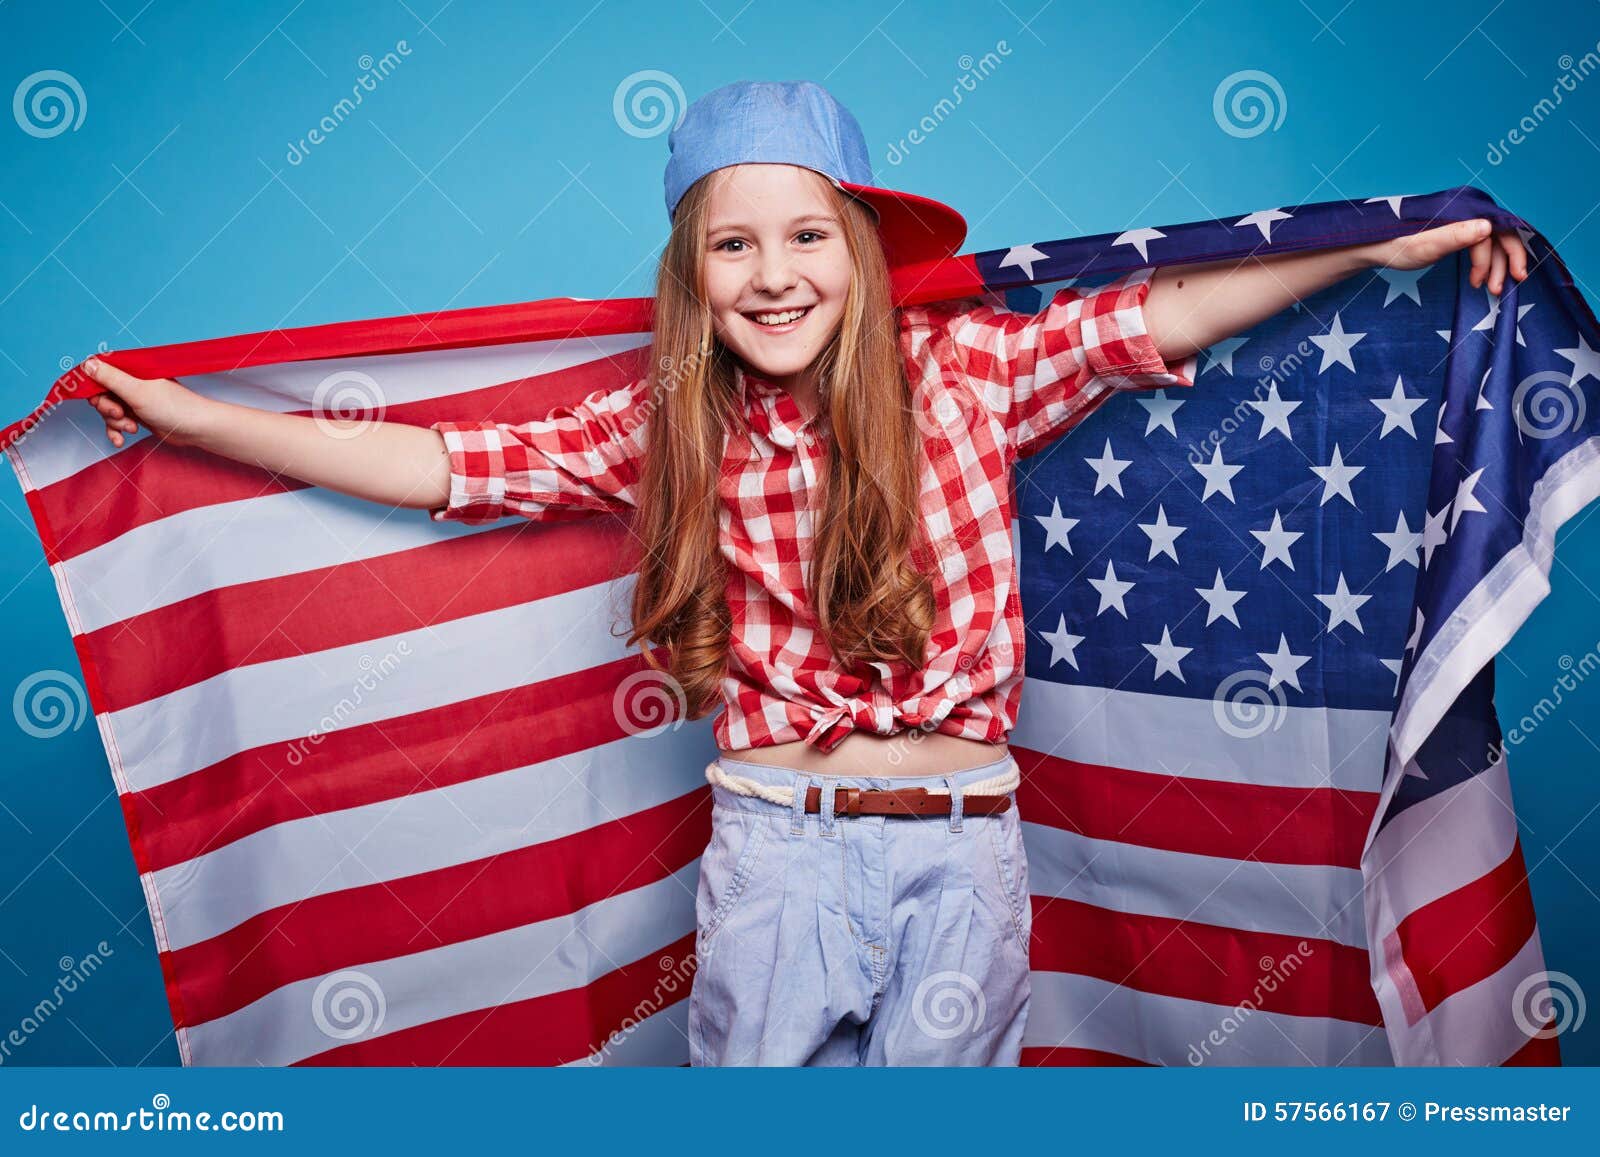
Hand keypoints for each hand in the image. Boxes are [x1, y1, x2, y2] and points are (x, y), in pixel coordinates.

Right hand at [80, 359, 208, 448]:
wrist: (195, 429)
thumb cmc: (172, 407)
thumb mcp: (136, 391)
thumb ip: (110, 378)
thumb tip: (87, 364)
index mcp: (132, 370)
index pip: (100, 372)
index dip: (92, 386)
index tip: (92, 398)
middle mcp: (131, 383)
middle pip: (101, 393)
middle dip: (105, 407)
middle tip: (119, 414)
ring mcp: (134, 400)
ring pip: (108, 410)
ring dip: (114, 422)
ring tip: (130, 427)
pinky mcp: (138, 415)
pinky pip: (117, 422)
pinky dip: (116, 431)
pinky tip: (120, 440)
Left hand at [1370, 217, 1528, 294]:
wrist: (1374, 247)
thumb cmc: (1395, 246)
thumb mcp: (1425, 245)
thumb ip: (1456, 235)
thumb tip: (1488, 226)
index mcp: (1462, 210)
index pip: (1498, 230)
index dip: (1509, 254)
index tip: (1510, 279)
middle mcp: (1465, 212)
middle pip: (1498, 236)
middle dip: (1504, 262)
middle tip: (1499, 289)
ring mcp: (1460, 223)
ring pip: (1489, 243)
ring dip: (1494, 267)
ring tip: (1488, 289)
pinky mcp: (1454, 233)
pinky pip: (1478, 246)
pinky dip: (1483, 263)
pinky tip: (1479, 279)